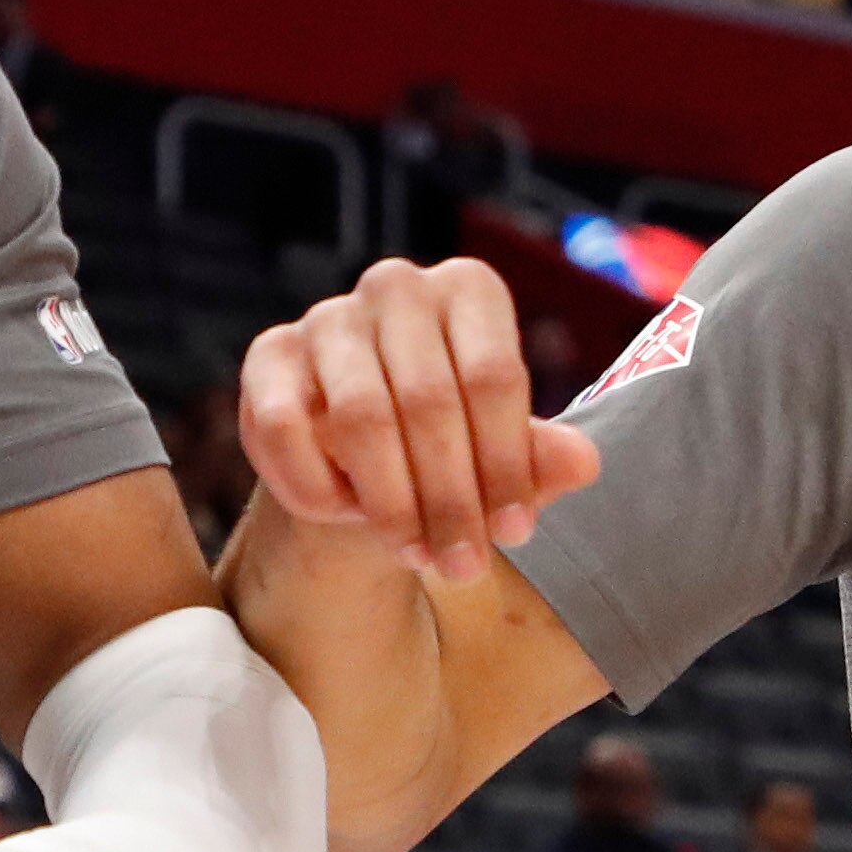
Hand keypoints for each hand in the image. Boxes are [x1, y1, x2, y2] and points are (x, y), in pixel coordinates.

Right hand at [241, 257, 603, 584]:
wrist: (363, 458)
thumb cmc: (447, 446)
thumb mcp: (500, 453)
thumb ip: (538, 456)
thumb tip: (583, 463)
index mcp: (468, 291)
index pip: (493, 375)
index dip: (505, 462)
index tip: (514, 531)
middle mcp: (397, 287)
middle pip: (431, 401)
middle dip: (450, 497)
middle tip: (464, 565)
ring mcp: (329, 317)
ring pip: (361, 417)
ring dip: (390, 501)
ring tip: (414, 553)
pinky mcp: (268, 356)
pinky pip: (285, 428)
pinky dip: (317, 486)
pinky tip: (343, 516)